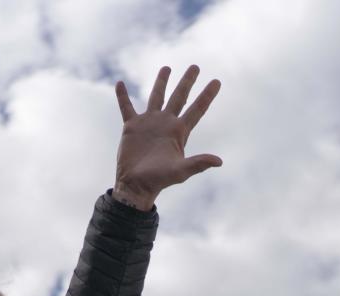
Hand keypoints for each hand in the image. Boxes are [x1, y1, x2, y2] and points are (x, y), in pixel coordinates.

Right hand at [113, 65, 221, 209]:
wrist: (136, 185)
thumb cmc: (159, 180)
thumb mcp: (181, 171)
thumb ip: (198, 163)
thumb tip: (219, 162)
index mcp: (179, 131)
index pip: (197, 109)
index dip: (207, 95)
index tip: (217, 81)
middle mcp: (166, 123)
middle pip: (179, 97)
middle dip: (187, 82)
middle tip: (195, 66)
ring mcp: (149, 123)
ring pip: (156, 96)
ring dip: (161, 82)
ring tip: (167, 68)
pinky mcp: (131, 126)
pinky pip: (126, 107)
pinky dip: (122, 96)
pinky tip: (120, 83)